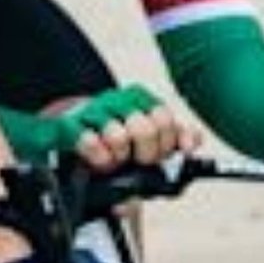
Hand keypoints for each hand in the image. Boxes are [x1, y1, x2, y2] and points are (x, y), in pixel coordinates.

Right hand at [48, 86, 198, 172]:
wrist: (68, 137)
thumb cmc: (111, 142)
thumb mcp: (147, 141)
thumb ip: (173, 139)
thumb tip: (195, 141)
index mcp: (139, 100)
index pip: (164, 118)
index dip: (167, 143)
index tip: (162, 155)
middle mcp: (117, 102)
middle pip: (146, 129)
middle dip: (146, 155)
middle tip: (138, 162)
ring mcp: (93, 112)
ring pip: (119, 137)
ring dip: (119, 158)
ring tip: (115, 162)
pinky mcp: (68, 125)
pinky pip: (90, 142)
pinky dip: (99, 158)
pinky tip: (99, 161)